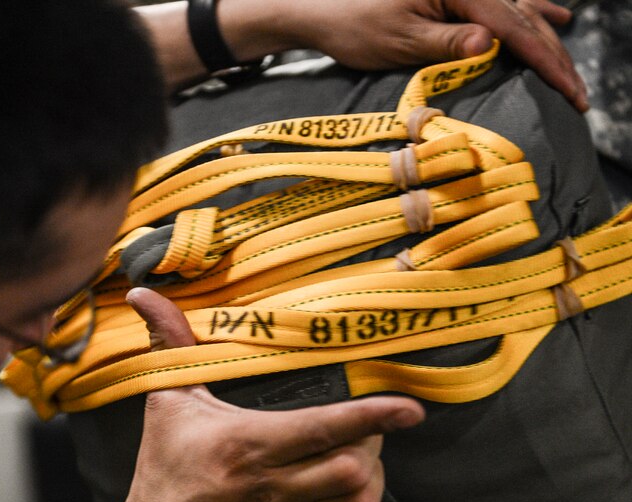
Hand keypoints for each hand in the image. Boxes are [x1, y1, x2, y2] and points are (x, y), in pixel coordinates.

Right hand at [106, 287, 424, 501]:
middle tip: (360, 425)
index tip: (409, 408)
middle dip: (372, 441)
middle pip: (355, 466)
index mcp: (248, 445)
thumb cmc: (163, 474)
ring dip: (371, 479)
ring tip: (355, 459)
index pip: (324, 428)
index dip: (373, 415)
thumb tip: (146, 295)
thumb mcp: (165, 403)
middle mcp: (274, 487)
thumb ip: (169, 345)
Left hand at [232, 0, 585, 110]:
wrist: (323, 9)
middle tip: (577, 93)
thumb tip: (490, 43)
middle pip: (522, 17)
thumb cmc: (355, 26)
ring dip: (546, 39)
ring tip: (569, 67)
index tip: (568, 88)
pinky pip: (502, 4)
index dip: (544, 58)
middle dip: (552, 56)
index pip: (512, 25)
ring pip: (517, 11)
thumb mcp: (399, 39)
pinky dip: (528, 15)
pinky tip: (551, 17)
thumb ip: (447, 42)